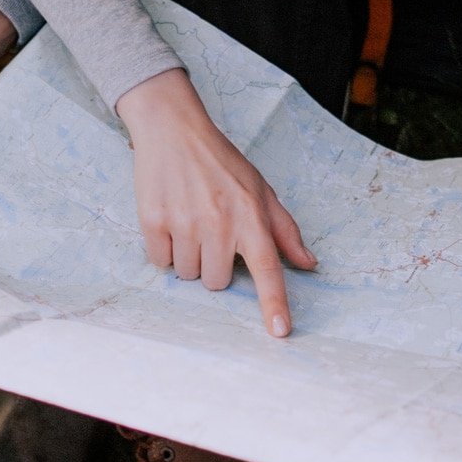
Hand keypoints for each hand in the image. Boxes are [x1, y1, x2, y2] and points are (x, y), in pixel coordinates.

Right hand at [116, 69, 316, 337]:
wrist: (173, 130)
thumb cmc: (221, 162)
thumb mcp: (261, 190)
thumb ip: (285, 230)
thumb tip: (308, 263)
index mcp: (250, 217)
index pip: (268, 269)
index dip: (274, 304)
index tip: (279, 332)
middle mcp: (219, 223)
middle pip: (218, 282)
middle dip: (215, 265)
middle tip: (211, 233)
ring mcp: (184, 224)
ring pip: (188, 275)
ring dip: (189, 259)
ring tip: (189, 224)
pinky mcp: (153, 222)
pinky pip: (160, 262)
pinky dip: (164, 250)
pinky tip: (169, 221)